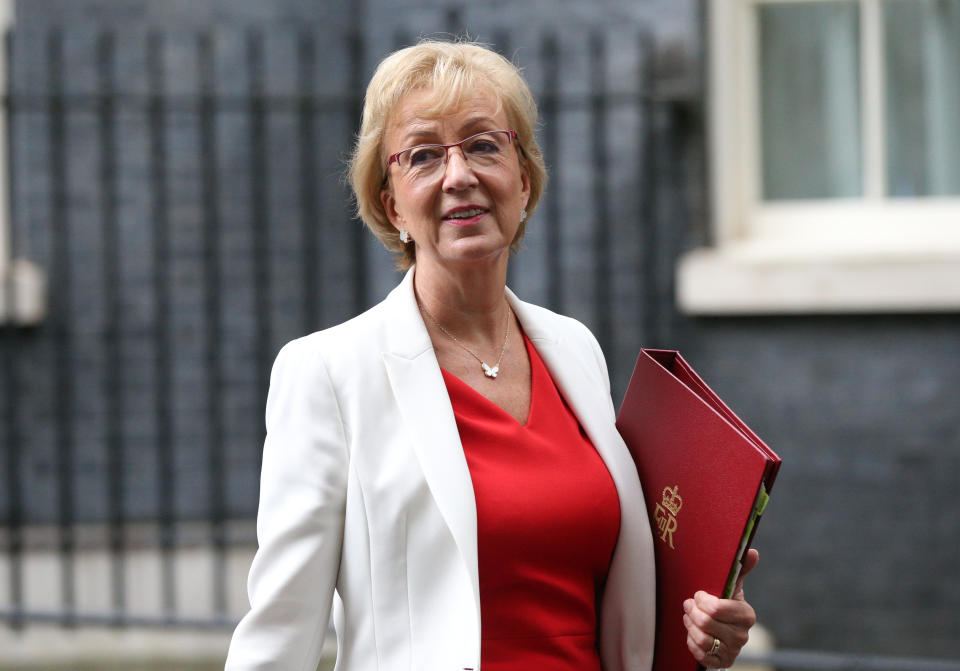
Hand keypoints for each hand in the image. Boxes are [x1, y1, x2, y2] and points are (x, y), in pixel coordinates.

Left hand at [682, 549, 758, 668]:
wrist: (726, 630)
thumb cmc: (726, 603)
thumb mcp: (732, 586)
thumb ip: (740, 569)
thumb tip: (752, 551)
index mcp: (746, 615)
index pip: (716, 608)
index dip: (701, 600)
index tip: (697, 594)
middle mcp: (742, 635)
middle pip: (706, 623)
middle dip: (692, 612)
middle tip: (687, 604)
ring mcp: (732, 650)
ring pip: (702, 639)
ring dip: (690, 626)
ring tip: (688, 617)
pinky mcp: (722, 662)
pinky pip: (700, 655)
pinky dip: (691, 643)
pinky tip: (692, 633)